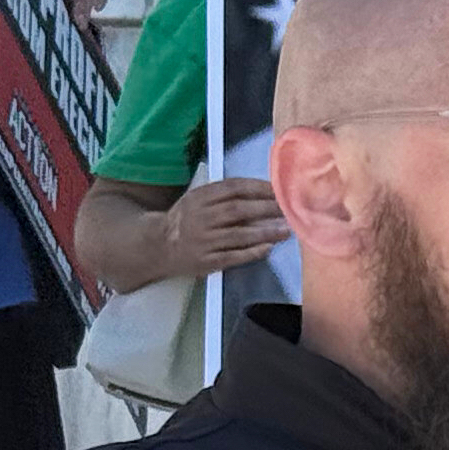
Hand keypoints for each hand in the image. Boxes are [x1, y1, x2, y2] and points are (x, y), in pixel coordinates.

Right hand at [162, 175, 293, 278]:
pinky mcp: (206, 261)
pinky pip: (233, 256)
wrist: (158, 246)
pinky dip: (252, 252)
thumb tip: (264, 192)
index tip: (280, 189)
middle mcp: (200, 217)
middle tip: (290, 209)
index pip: (233, 188)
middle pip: (238, 210)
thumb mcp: (198, 200)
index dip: (259, 188)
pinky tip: (268, 248)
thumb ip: (224, 195)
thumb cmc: (186, 220)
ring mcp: (203, 240)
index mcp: (199, 198)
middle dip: (267, 209)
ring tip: (287, 230)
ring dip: (265, 232)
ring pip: (238, 234)